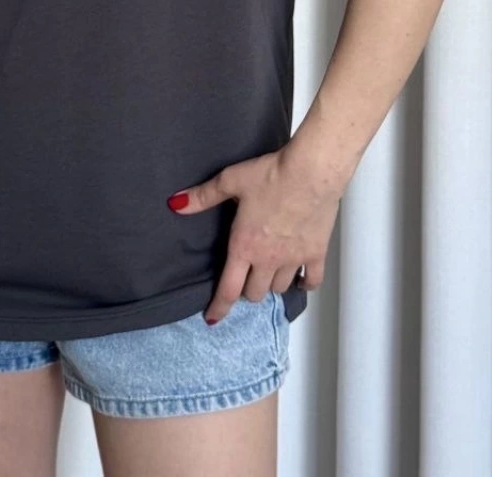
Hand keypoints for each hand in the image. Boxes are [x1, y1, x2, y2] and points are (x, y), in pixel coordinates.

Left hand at [167, 143, 343, 322]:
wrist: (311, 172)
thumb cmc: (270, 175)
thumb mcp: (230, 181)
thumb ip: (203, 196)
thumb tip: (175, 204)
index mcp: (244, 246)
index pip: (228, 289)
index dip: (219, 307)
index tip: (213, 318)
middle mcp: (268, 259)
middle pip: (255, 293)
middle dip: (246, 290)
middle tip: (243, 278)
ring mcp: (294, 259)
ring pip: (280, 288)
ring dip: (271, 285)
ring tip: (267, 273)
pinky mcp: (316, 253)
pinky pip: (312, 281)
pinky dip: (305, 284)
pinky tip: (301, 279)